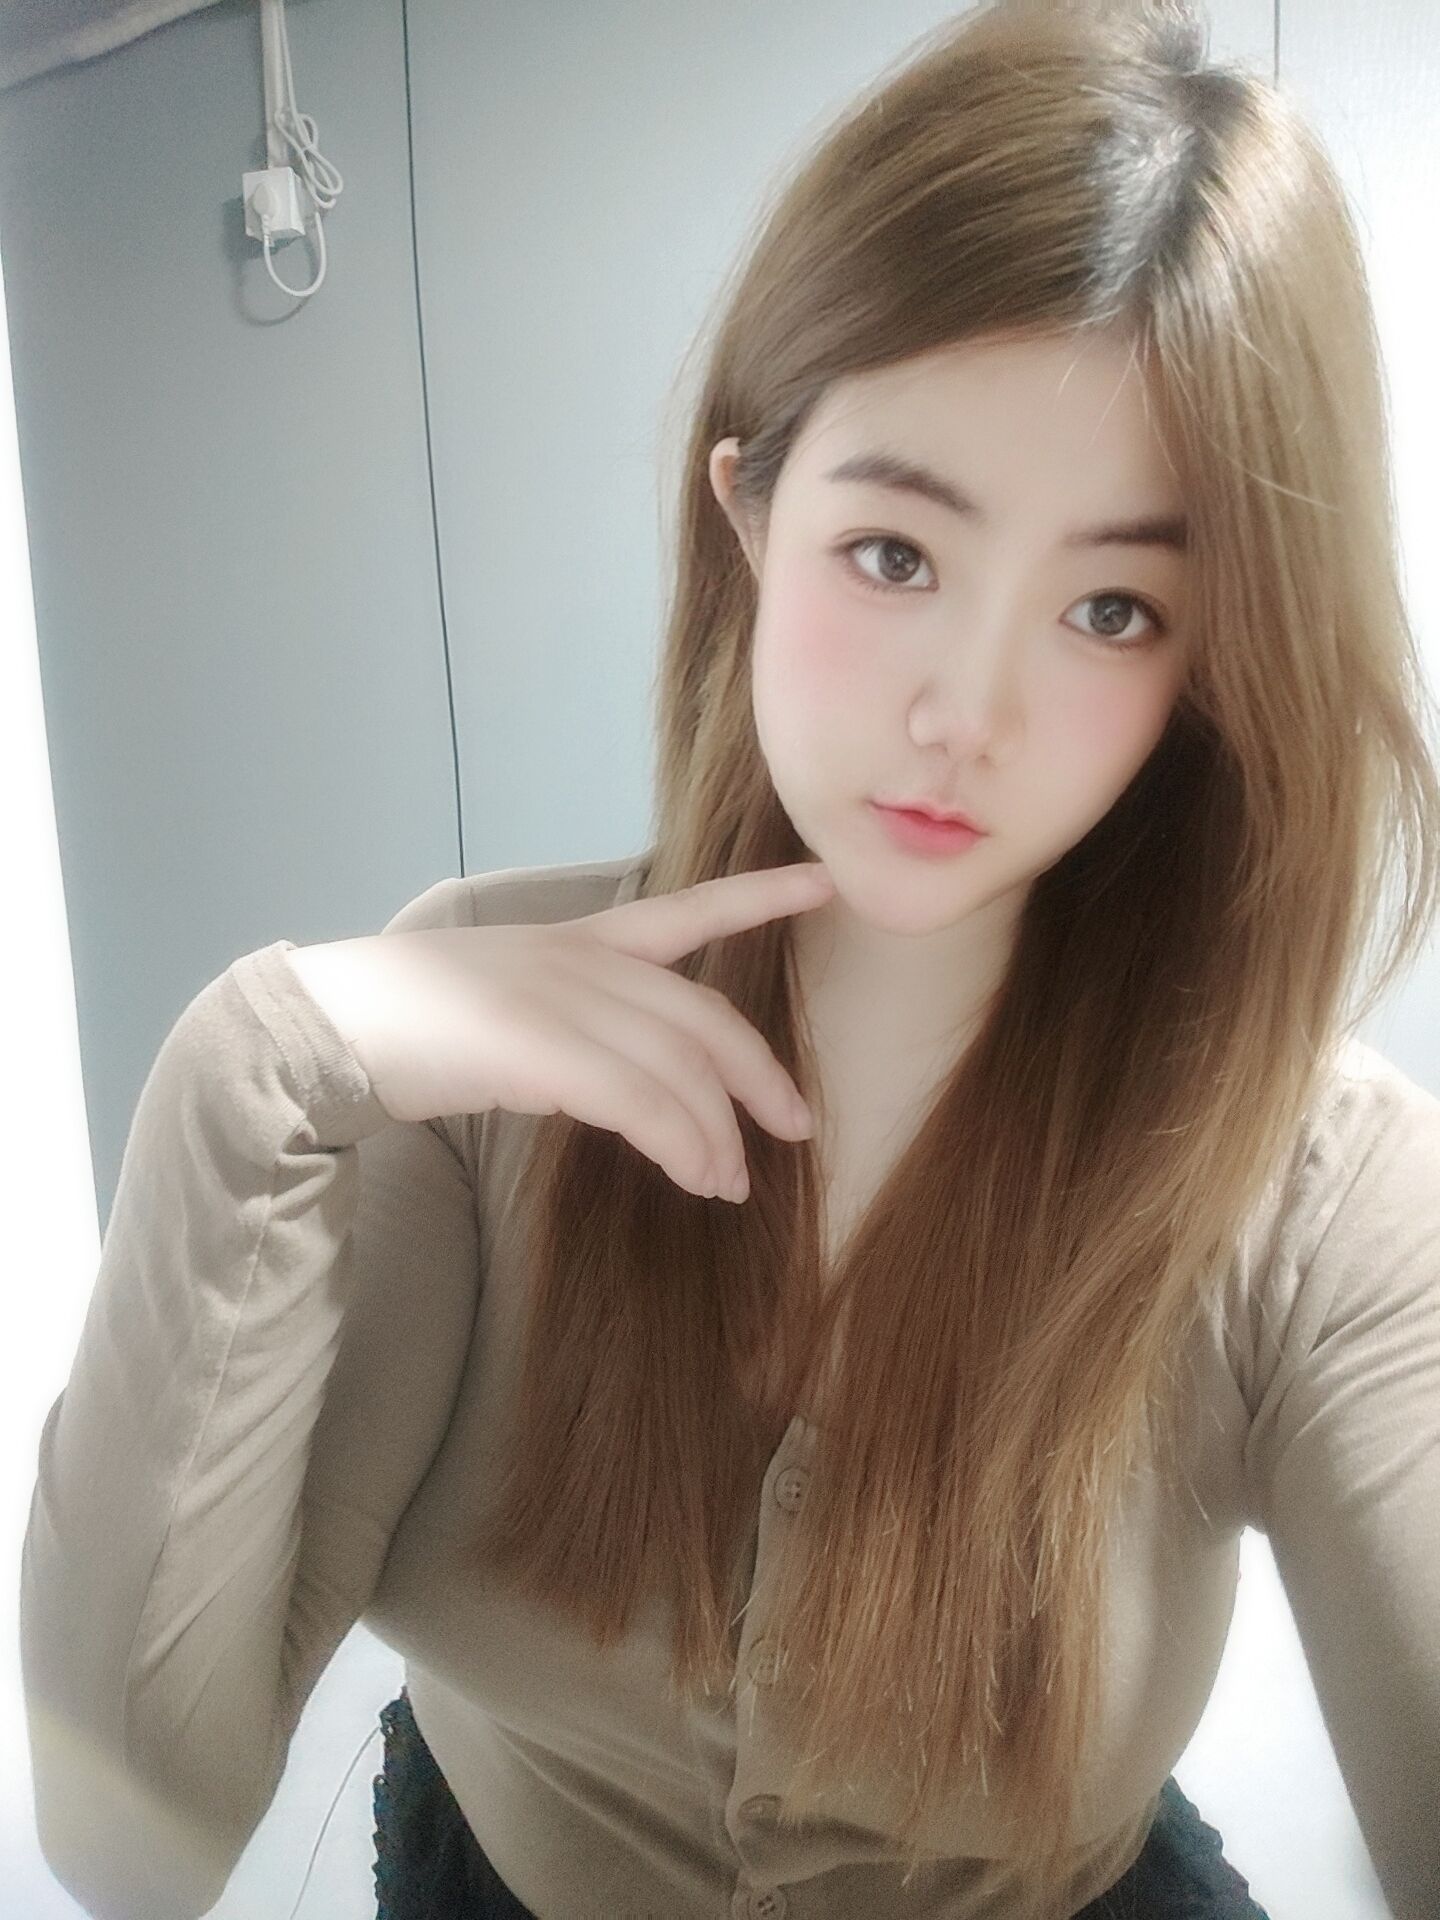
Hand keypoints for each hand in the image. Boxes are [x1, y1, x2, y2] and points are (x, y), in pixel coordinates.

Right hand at [284, 860, 835, 1200]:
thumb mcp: (503, 1003)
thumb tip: (621, 1087)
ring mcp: (561, 999)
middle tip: (797, 1126)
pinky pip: (642, 1102)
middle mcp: (581, 960)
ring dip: (718, 1132)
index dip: (759, 897)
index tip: (824, 883)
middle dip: (758, 1072)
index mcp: (576, 938)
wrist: (330, 1023)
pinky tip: (698, 1177)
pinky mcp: (541, 1048)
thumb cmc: (404, 1023)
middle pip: (702, 1014)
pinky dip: (681, 1143)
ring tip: (733, 1184)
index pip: (686, 910)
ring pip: (679, 1067)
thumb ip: (569, 1025)